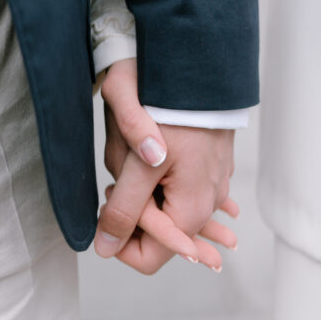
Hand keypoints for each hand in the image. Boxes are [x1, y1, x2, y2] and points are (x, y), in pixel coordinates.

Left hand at [95, 59, 238, 273]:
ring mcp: (215, 184)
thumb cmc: (166, 106)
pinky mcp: (213, 166)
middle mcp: (209, 204)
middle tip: (122, 172)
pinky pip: (184, 187)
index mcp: (191, 210)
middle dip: (133, 209)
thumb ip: (123, 209)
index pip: (149, 258)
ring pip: (169, 206)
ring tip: (134, 157)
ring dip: (146, 191)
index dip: (119, 240)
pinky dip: (164, 181)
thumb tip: (105, 247)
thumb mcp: (134, 160)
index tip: (109, 202)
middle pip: (159, 232)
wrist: (196, 61)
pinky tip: (154, 161)